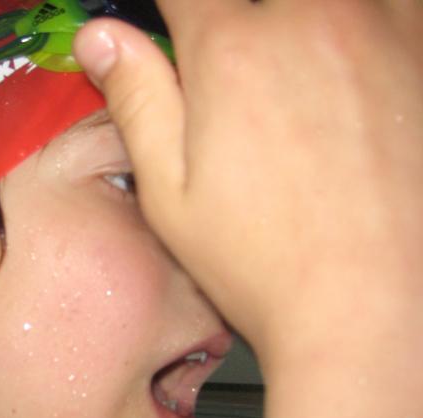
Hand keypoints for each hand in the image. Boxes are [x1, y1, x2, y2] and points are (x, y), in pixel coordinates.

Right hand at [75, 3, 422, 417]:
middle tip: (234, 82)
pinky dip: (363, 29)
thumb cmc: (267, 264)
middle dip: (236, 23)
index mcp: (233, 51)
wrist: (380, 312)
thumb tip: (101, 36)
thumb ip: (138, 99)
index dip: (171, 8)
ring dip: (301, 27)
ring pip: (327, 2)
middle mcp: (314, 19)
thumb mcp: (171, 195)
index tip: (171, 25)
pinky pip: (390, 12)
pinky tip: (348, 82)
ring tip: (293, 97)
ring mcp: (387, 27)